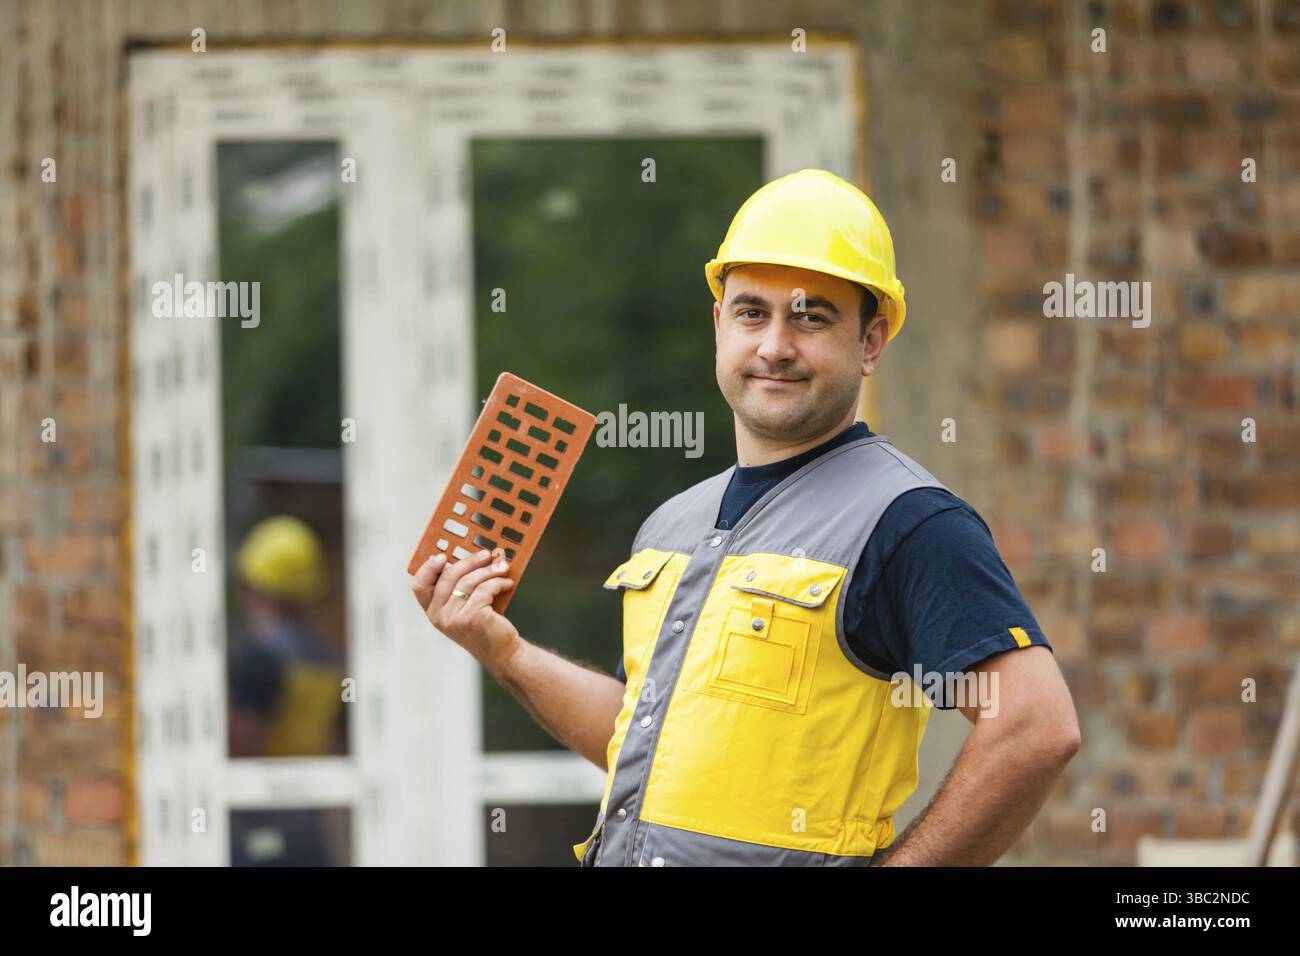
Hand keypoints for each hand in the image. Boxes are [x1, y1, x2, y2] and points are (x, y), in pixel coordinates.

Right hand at [411, 547, 520, 676]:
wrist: (502, 653)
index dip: (428, 568)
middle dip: (470, 561)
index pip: (420, 586)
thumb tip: (478, 556)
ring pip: (469, 581)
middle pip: (449, 576)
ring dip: (489, 570)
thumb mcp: (466, 607)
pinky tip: (507, 583)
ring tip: (502, 567)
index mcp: (433, 611)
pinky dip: (498, 582)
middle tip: (487, 554)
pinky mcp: (471, 618)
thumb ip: (462, 587)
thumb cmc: (484, 626)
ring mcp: (454, 618)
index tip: (442, 557)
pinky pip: (484, 589)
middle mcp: (439, 616)